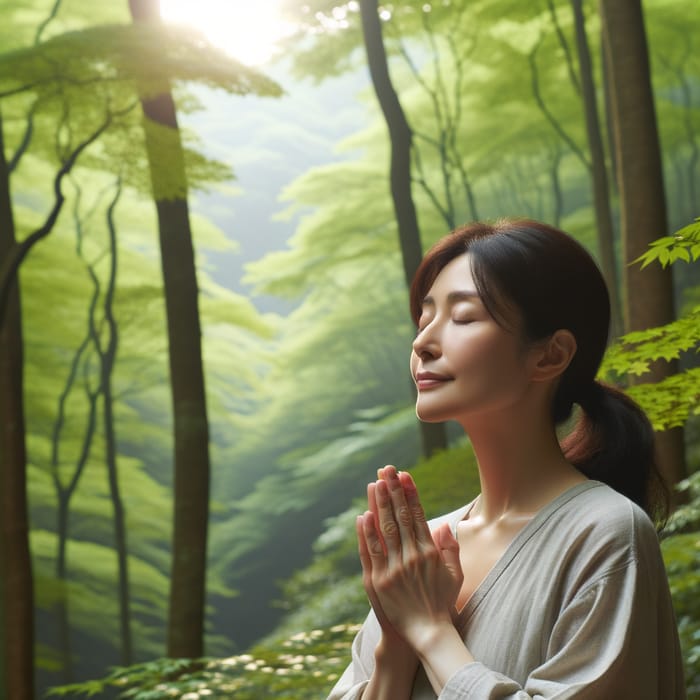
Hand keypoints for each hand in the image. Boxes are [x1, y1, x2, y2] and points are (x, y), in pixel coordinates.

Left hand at [356, 466, 462, 650]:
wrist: (427, 635)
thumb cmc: (443, 604)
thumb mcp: (455, 575)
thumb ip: (450, 548)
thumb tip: (444, 523)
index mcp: (429, 553)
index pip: (417, 515)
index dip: (410, 493)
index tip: (405, 475)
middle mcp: (410, 557)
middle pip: (399, 517)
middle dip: (393, 490)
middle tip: (387, 469)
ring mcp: (392, 569)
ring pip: (384, 530)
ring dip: (379, 504)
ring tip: (375, 483)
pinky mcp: (377, 581)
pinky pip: (371, 552)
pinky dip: (366, 533)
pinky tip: (363, 515)